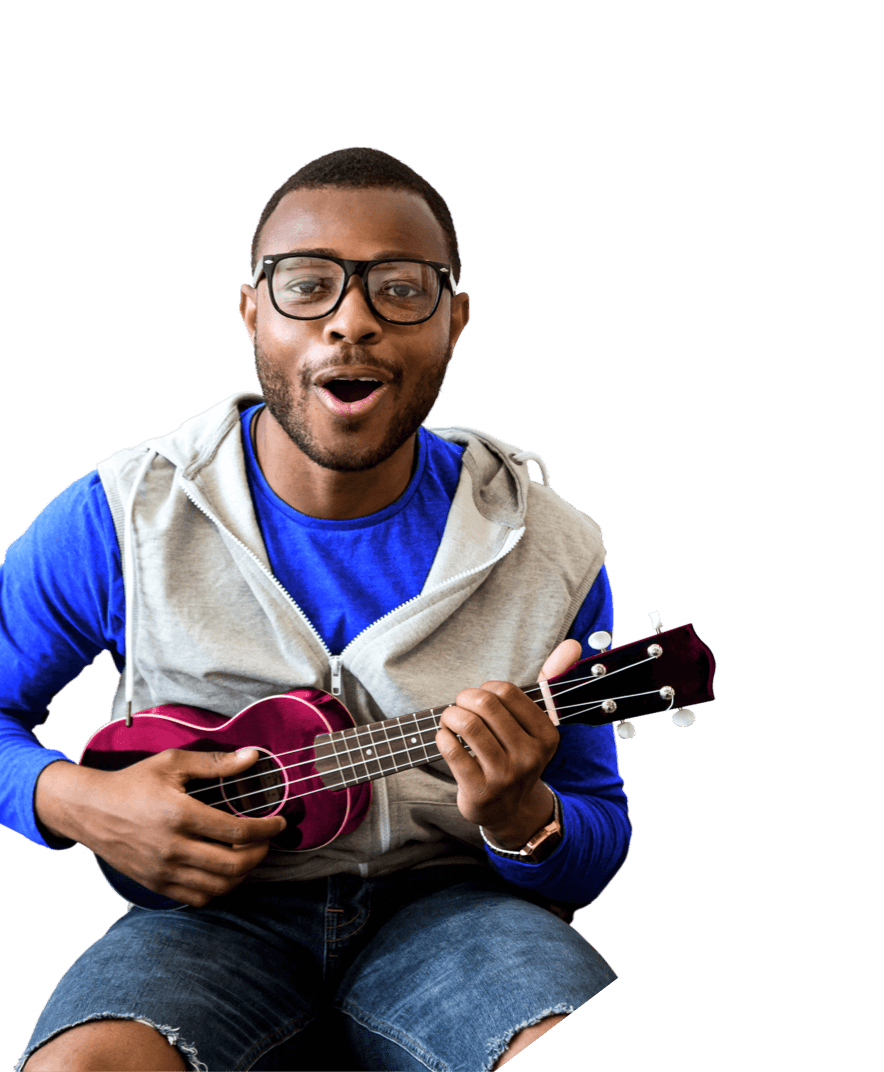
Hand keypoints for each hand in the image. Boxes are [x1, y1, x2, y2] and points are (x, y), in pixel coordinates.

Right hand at [62, 749, 286, 907]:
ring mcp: (163, 870)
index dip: (266, 829)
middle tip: (267, 840)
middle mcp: (172, 848)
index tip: (279, 823)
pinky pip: (197, 898)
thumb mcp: (173, 763)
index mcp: (180, 815)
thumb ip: (216, 763)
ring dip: (243, 873)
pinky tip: (225, 871)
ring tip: (250, 855)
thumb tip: (253, 757)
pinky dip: (219, 888)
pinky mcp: (155, 884)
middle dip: (260, 853)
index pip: (237, 832)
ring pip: (218, 886)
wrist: (90, 809)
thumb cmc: (133, 782)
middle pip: (233, 864)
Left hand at [436, 639, 581, 844]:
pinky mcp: (479, 790)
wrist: (510, 809)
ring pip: (467, 725)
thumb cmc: (518, 753)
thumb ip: (551, 682)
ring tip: (450, 719)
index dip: (485, 689)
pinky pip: (451, 749)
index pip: (506, 691)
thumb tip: (573, 644)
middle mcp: (529, 756)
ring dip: (450, 715)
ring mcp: (505, 775)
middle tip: (460, 706)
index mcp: (547, 735)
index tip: (481, 699)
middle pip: (484, 704)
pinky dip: (441, 736)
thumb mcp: (538, 723)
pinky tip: (445, 738)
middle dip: (464, 698)